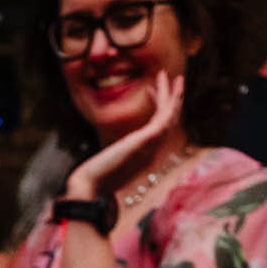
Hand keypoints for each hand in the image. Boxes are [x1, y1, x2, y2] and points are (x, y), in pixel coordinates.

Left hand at [64, 71, 185, 201]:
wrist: (89, 189)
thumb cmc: (95, 180)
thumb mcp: (109, 166)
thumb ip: (115, 159)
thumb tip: (107, 161)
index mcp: (144, 155)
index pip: (159, 128)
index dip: (159, 108)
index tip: (151, 90)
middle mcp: (151, 151)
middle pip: (169, 121)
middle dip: (173, 99)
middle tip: (176, 79)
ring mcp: (150, 148)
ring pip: (170, 118)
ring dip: (173, 97)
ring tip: (177, 78)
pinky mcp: (146, 142)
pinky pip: (164, 120)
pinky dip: (168, 104)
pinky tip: (165, 90)